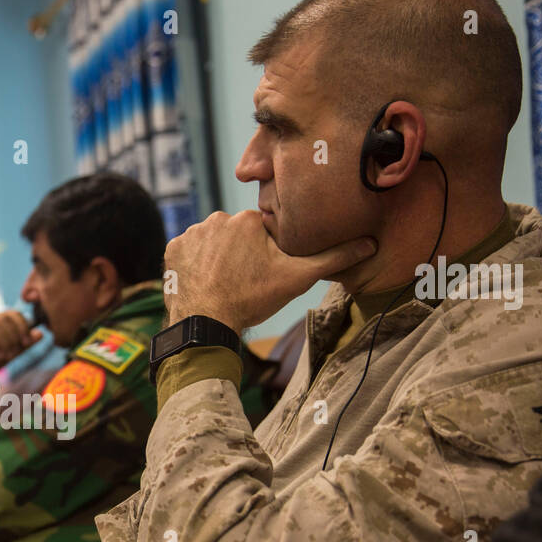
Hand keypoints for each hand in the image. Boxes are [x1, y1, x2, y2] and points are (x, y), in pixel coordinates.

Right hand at [0, 312, 42, 397]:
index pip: (12, 314)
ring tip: (7, 357)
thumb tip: (40, 334)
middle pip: (3, 318)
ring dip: (3, 342)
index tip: (27, 343)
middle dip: (13, 336)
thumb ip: (24, 344)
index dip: (23, 326)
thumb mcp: (11, 353)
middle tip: (15, 353)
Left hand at [164, 211, 376, 329]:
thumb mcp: (296, 278)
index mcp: (246, 219)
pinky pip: (188, 252)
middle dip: (239, 255)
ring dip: (216, 259)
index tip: (260, 274)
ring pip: (211, 243)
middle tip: (241, 281)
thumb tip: (370, 244)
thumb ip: (332, 258)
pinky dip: (195, 265)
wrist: (207, 322)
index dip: (263, 254)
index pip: (260, 232)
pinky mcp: (172, 249)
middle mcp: (216, 219)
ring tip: (222, 283)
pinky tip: (204, 282)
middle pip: (234, 235)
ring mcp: (190, 233)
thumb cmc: (252, 299)